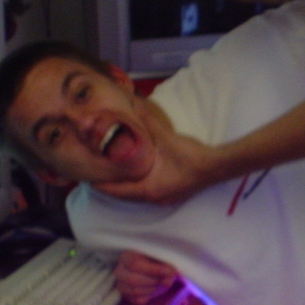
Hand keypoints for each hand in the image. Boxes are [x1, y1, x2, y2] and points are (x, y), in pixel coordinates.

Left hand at [94, 124, 221, 205]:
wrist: (218, 166)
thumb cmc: (191, 156)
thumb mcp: (166, 137)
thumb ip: (148, 123)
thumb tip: (132, 105)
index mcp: (148, 189)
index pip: (115, 190)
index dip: (99, 183)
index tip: (85, 175)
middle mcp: (153, 198)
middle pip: (122, 194)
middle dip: (108, 183)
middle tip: (94, 170)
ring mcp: (163, 199)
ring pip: (134, 195)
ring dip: (122, 184)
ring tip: (109, 170)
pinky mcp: (170, 194)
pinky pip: (145, 192)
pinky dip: (134, 184)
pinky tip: (133, 172)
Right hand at [114, 250, 181, 304]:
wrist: (154, 270)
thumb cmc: (157, 261)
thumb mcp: (162, 259)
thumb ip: (166, 267)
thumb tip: (166, 282)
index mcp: (127, 256)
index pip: (135, 263)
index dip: (153, 269)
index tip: (168, 271)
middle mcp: (120, 270)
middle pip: (133, 280)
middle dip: (152, 280)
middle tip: (162, 278)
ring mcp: (121, 284)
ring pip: (135, 291)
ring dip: (152, 288)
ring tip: (158, 282)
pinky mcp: (126, 296)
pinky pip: (138, 300)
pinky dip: (149, 296)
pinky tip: (152, 288)